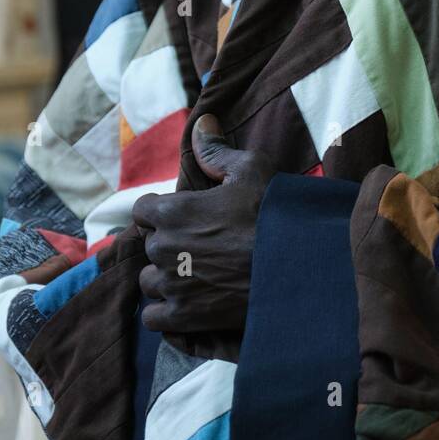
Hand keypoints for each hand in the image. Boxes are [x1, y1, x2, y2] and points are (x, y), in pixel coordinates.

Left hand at [132, 114, 274, 334]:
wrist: (296, 267)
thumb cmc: (273, 214)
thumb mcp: (250, 170)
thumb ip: (216, 150)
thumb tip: (202, 122)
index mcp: (173, 211)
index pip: (142, 210)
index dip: (161, 212)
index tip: (184, 217)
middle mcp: (164, 248)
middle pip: (149, 246)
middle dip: (168, 245)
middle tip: (200, 246)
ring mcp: (172, 285)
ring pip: (149, 282)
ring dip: (166, 279)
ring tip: (195, 276)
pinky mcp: (184, 317)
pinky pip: (154, 318)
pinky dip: (165, 312)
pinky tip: (187, 304)